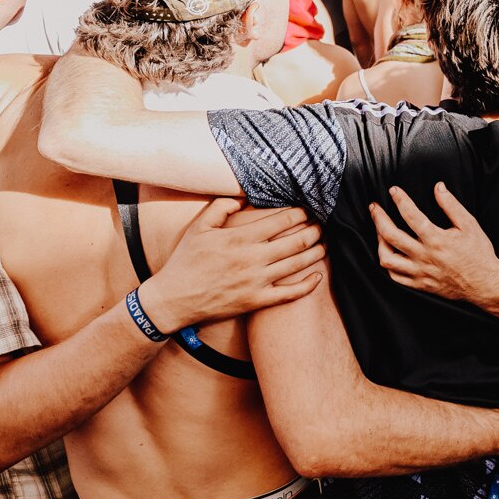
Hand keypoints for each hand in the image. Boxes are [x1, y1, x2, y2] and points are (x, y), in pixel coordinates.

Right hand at [141, 200, 323, 330]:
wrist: (174, 299)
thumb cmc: (185, 262)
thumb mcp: (199, 228)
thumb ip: (220, 207)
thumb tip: (241, 197)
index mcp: (240, 238)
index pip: (280, 221)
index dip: (299, 213)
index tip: (308, 209)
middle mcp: (252, 259)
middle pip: (295, 241)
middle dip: (313, 231)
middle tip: (322, 224)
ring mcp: (257, 282)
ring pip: (296, 265)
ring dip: (315, 253)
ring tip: (325, 244)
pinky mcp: (257, 301)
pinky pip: (289, 294)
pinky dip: (307, 285)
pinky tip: (318, 276)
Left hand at [370, 183, 498, 304]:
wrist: (484, 283)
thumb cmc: (478, 254)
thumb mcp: (469, 225)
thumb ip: (451, 205)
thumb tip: (439, 188)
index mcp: (436, 240)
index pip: (411, 215)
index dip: (400, 200)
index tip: (393, 191)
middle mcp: (424, 256)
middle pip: (391, 236)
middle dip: (379, 218)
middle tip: (374, 207)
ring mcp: (419, 272)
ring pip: (387, 259)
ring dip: (379, 242)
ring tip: (379, 230)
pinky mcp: (420, 284)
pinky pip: (395, 277)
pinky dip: (388, 265)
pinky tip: (388, 254)